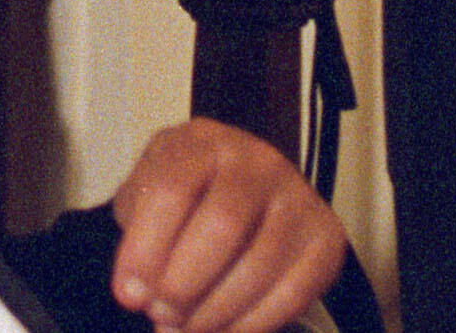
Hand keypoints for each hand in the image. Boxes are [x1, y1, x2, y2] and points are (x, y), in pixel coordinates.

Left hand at [105, 120, 346, 332]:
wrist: (247, 191)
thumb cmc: (188, 196)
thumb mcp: (150, 194)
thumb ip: (138, 236)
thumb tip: (137, 291)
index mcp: (204, 141)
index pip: (172, 189)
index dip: (146, 249)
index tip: (128, 293)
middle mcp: (258, 160)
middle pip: (224, 224)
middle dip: (184, 282)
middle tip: (160, 314)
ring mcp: (298, 197)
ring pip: (261, 262)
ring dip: (215, 310)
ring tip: (185, 327)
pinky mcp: (326, 239)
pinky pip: (293, 293)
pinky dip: (252, 323)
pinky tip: (222, 330)